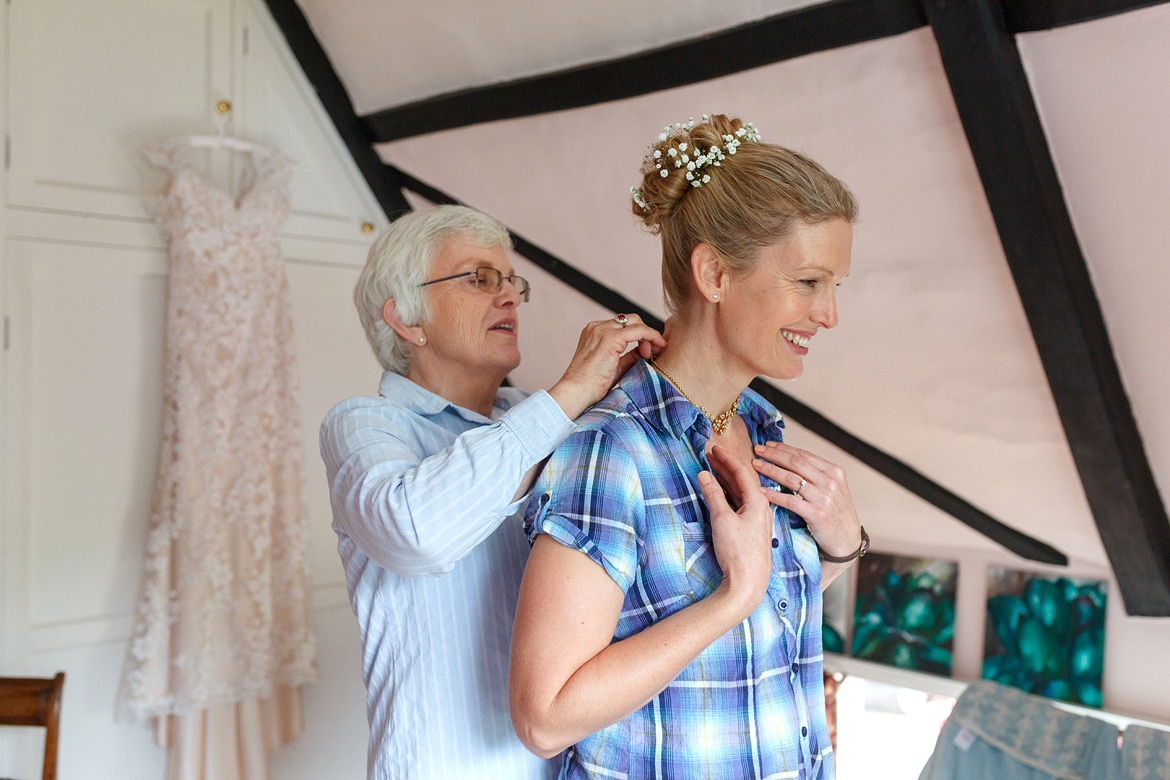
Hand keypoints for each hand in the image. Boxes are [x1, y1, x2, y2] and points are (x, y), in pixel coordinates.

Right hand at [548, 314, 665, 418]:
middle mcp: (597, 327)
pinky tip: (654, 349)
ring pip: (635, 321)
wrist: (576, 393)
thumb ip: (629, 356)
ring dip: (649, 335)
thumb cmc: (591, 386)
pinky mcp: (610, 338)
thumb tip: (645, 350)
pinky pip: (639, 330)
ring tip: (652, 353)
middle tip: (652, 352)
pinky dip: (650, 336)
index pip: (623, 326)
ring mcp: (602, 330)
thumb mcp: (614, 367)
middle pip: (630, 320)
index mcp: (594, 333)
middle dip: (645, 333)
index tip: (648, 352)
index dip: (640, 336)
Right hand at [699, 445, 774, 619]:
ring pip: (742, 493)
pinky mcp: (752, 531)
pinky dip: (729, 495)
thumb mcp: (721, 520)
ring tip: (712, 469)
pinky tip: (721, 493)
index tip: (714, 448)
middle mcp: (761, 508)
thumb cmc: (738, 553)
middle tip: (710, 454)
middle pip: (743, 480)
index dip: (726, 459)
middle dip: (725, 467)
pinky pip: (741, 504)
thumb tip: (704, 474)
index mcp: (758, 501)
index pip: (742, 472)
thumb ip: (713, 495)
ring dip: (727, 480)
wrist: (749, 584)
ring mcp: (758, 520)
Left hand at [752, 440, 861, 560]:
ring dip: (770, 470)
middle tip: (757, 450)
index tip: (767, 445)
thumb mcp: (832, 488)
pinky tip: (761, 491)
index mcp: (834, 471)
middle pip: (796, 462)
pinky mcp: (817, 514)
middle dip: (773, 454)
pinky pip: (790, 501)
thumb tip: (788, 459)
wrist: (847, 539)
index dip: (783, 448)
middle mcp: (830, 482)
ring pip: (791, 478)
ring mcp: (824, 498)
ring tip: (756, 465)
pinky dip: (773, 495)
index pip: (804, 454)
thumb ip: (815, 474)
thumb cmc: (836, 513)